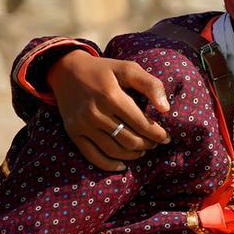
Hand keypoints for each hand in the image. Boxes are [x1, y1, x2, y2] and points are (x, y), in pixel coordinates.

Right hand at [49, 51, 170, 170]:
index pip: (141, 124)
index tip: (167, 137)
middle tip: (155, 143)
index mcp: (111, 96)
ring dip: (133, 154)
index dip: (158, 134)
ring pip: (114, 150)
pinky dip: (109, 165)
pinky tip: (123, 166)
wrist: (66, 70)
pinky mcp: (73, 132)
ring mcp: (82, 124)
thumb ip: (151, 85)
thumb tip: (166, 109)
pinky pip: (92, 155)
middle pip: (129, 140)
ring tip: (143, 150)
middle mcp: (95, 112)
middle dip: (147, 144)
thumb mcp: (128, 68)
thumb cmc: (104, 70)